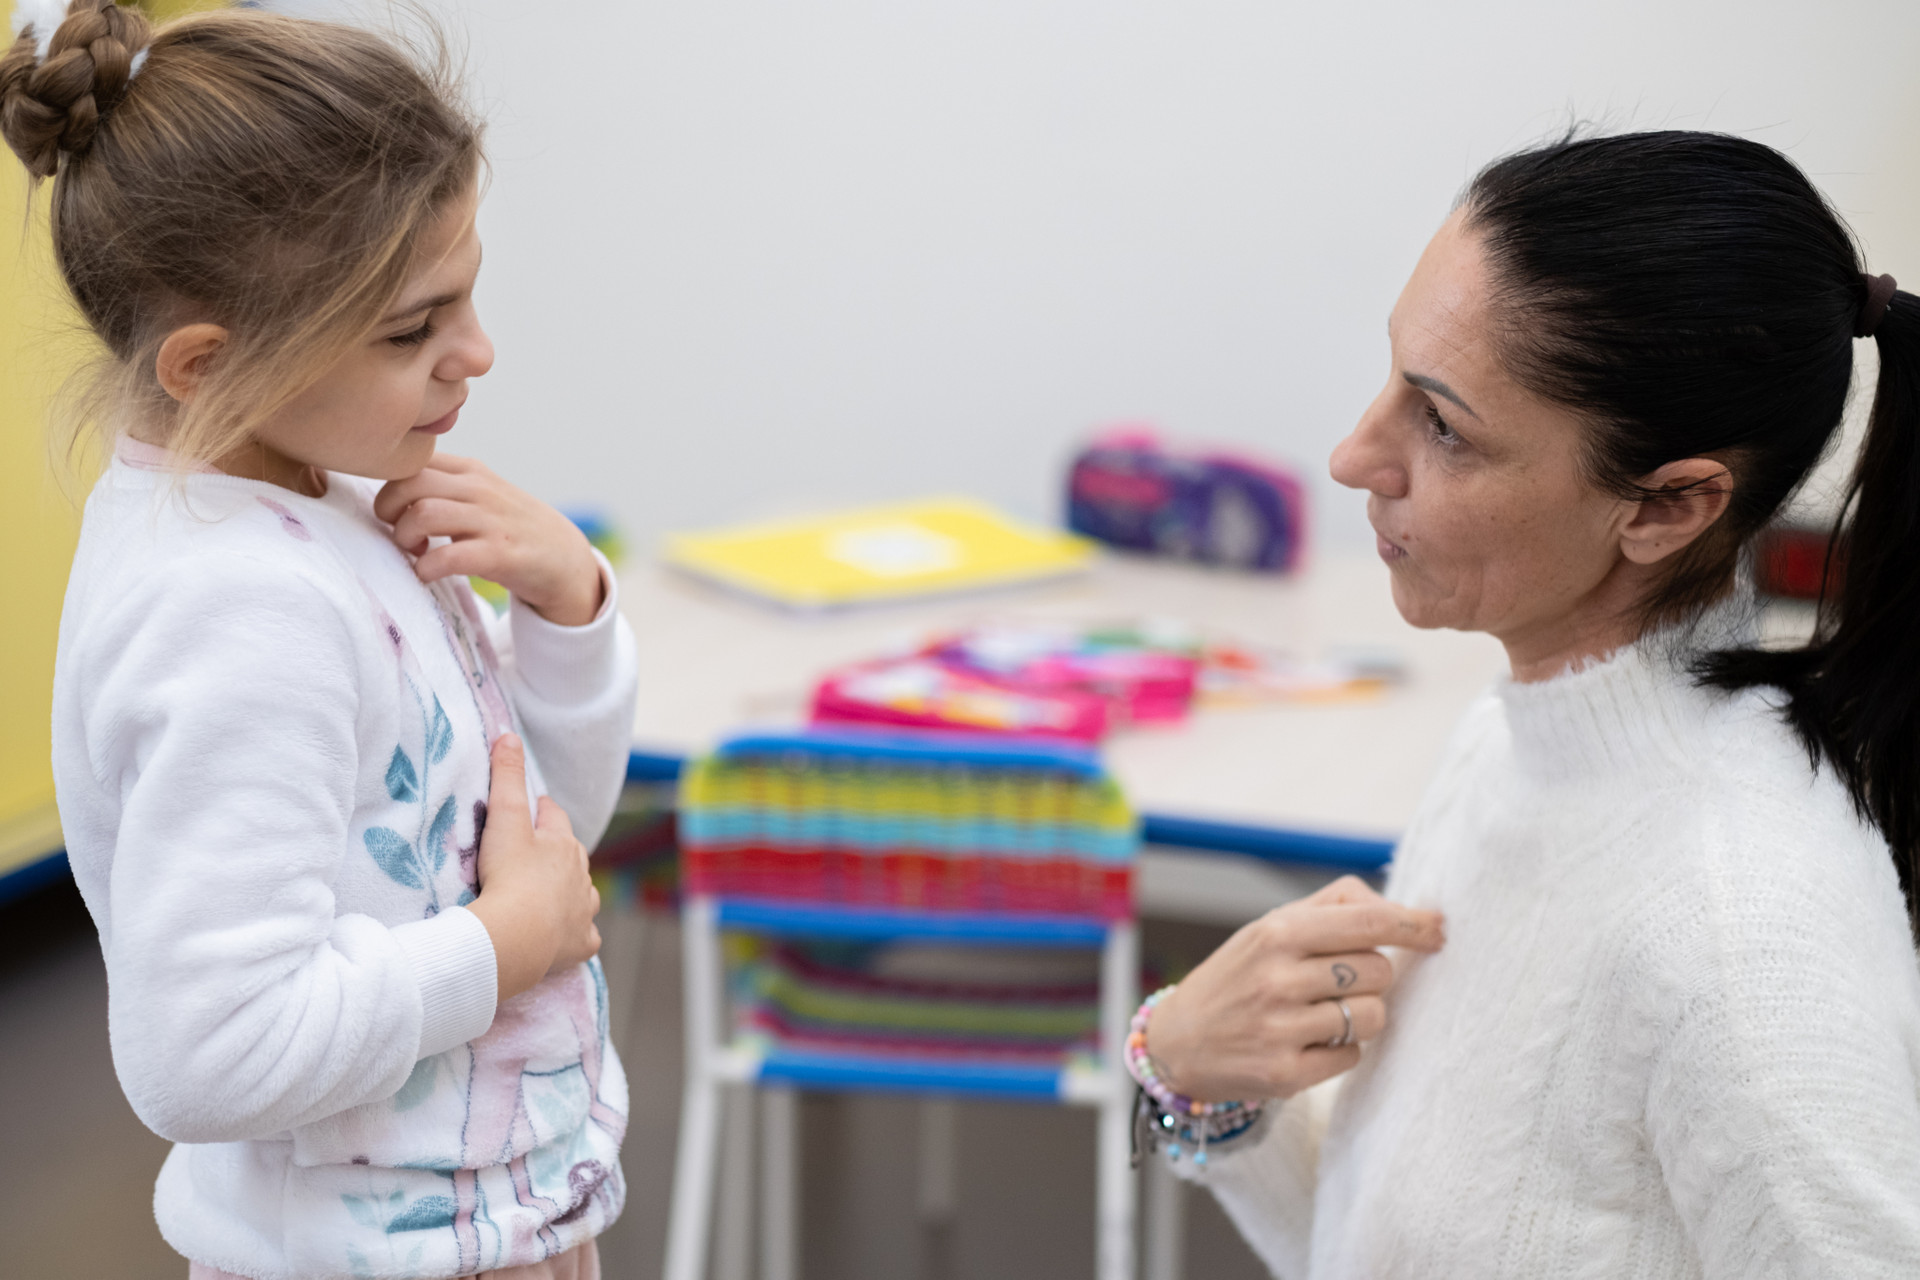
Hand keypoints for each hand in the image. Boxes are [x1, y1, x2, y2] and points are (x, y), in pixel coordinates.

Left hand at [374, 453, 603, 625]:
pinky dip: (426, 567)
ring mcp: (491, 520)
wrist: (563, 558)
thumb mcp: (480, 494)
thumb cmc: (510, 528)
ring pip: (424, 514)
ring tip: (415, 552)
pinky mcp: (500, 554)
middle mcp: (480, 489)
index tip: (396, 513)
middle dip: (389, 511)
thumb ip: (442, 485)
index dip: (389, 488)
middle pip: (409, 482)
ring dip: (405, 537)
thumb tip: (388, 491)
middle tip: (400, 533)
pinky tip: (428, 574)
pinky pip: (448, 556)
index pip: (412, 461)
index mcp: (470, 470)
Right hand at [464, 735, 601, 1002]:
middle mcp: (582, 874)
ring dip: (568, 892)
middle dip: (554, 852)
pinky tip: (565, 935)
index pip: (553, 817)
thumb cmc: (509, 874)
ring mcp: (584, 910)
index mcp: (564, 843)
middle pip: (570, 856)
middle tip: (529, 856)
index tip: (527, 811)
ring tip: (546, 896)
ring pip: (583, 894)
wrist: (517, 936)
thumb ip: (506, 776)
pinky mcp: (581, 944)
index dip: (539, 811)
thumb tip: (509, 734)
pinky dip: (576, 933)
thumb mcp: (504, 819)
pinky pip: (585, 937)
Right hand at [1145, 875, 1443, 1101]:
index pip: (1366, 922)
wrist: (1176, 1041)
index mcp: (1276, 933)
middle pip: (1379, 971)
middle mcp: (1277, 979)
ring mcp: (1280, 1029)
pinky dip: (1341, 1048)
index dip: (1413, 925)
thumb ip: (1332, 908)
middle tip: (1342, 981)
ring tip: (1325, 1012)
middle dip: (1375, 975)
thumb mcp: (1268, 928)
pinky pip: (1351, 1055)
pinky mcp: (1285, 1074)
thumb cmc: (1237, 977)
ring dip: (1362, 1015)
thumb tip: (1401, 909)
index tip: (1439, 928)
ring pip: (1372, 1016)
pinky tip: (1308, 1042)